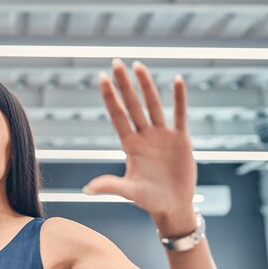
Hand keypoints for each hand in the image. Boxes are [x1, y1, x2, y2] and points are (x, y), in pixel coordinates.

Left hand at [84, 58, 196, 218]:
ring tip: (138, 65)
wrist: (174, 206)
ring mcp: (162, 136)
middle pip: (132, 105)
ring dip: (146, 85)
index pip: (117, 116)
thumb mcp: (130, 192)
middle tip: (116, 62)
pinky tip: (176, 80)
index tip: (102, 78)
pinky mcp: (180, 139)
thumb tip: (86, 189)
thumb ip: (111, 186)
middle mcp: (144, 136)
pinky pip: (180, 114)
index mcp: (130, 146)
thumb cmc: (150, 201)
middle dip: (124, 84)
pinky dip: (179, 99)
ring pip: (153, 105)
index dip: (110, 97)